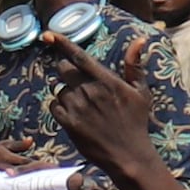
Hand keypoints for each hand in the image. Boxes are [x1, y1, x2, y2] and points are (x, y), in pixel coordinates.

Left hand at [42, 38, 160, 182]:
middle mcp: (89, 91)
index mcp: (106, 81)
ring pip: (60, 89)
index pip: (79, 56)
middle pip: (63, 69)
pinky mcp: (68, 123)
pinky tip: (74, 113)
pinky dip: (60, 106)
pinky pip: (54, 106)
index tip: (48, 34)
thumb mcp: (140, 92)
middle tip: (78, 80)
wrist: (128, 155)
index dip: (62, 43)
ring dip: (67, 92)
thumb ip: (134, 65)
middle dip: (66, 69)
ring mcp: (77, 107)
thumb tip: (139, 40)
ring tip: (84, 105)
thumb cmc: (136, 121)